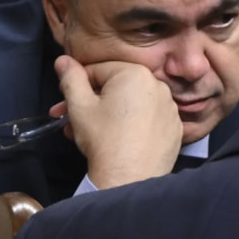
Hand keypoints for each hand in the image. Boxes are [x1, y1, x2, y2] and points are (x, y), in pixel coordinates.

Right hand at [53, 55, 182, 188]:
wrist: (129, 178)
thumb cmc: (103, 139)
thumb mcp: (79, 105)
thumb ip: (70, 78)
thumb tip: (63, 60)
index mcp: (135, 73)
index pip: (98, 70)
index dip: (78, 85)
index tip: (66, 101)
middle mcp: (158, 86)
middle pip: (116, 87)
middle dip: (91, 102)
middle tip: (71, 118)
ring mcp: (170, 109)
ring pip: (132, 104)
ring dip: (110, 114)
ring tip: (90, 133)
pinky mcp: (175, 129)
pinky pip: (149, 119)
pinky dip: (133, 124)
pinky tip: (118, 138)